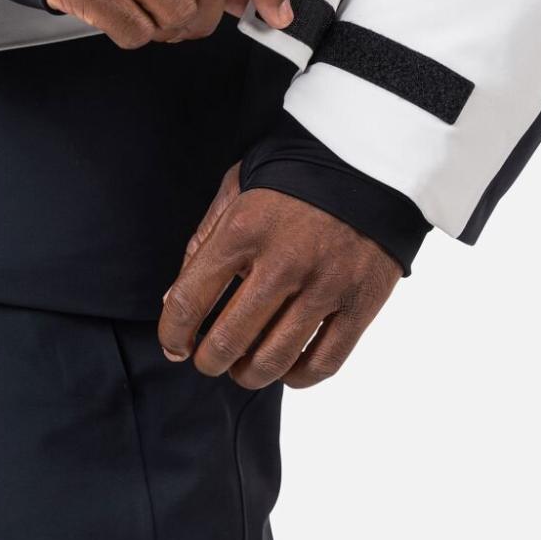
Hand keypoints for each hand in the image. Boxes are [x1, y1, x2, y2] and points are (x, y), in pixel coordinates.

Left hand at [158, 164, 400, 389]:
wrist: (368, 162)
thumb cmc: (292, 177)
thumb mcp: (237, 188)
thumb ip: (202, 242)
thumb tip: (172, 301)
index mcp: (243, 229)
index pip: (189, 299)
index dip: (172, 334)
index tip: (173, 346)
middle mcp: (282, 261)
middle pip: (228, 339)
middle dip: (208, 361)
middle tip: (208, 361)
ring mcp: (325, 284)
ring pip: (273, 360)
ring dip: (248, 376)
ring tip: (242, 370)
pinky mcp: (361, 301)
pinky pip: (324, 362)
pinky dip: (297, 378)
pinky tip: (286, 369)